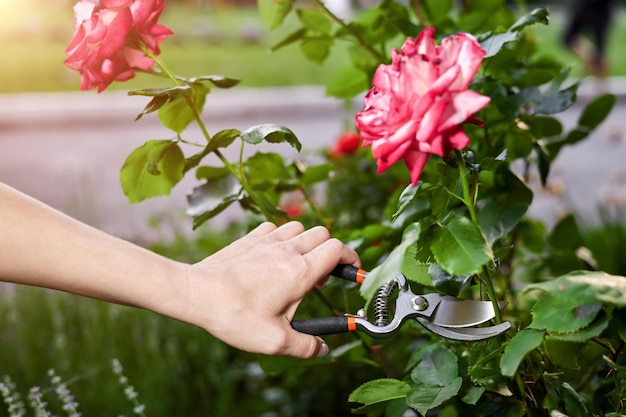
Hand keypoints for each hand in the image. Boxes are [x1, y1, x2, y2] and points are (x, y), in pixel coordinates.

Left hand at [180, 221, 359, 357]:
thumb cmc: (234, 316)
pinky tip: (273, 256)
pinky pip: (276, 227)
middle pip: (323, 235)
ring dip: (307, 242)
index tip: (353, 273)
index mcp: (300, 272)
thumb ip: (305, 347)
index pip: (338, 250)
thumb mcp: (274, 341)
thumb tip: (321, 349)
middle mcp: (287, 250)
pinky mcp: (250, 238)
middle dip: (331, 252)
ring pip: (300, 227)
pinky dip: (282, 238)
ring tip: (298, 267)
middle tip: (321, 278)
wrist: (197, 293)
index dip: (351, 259)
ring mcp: (268, 241)